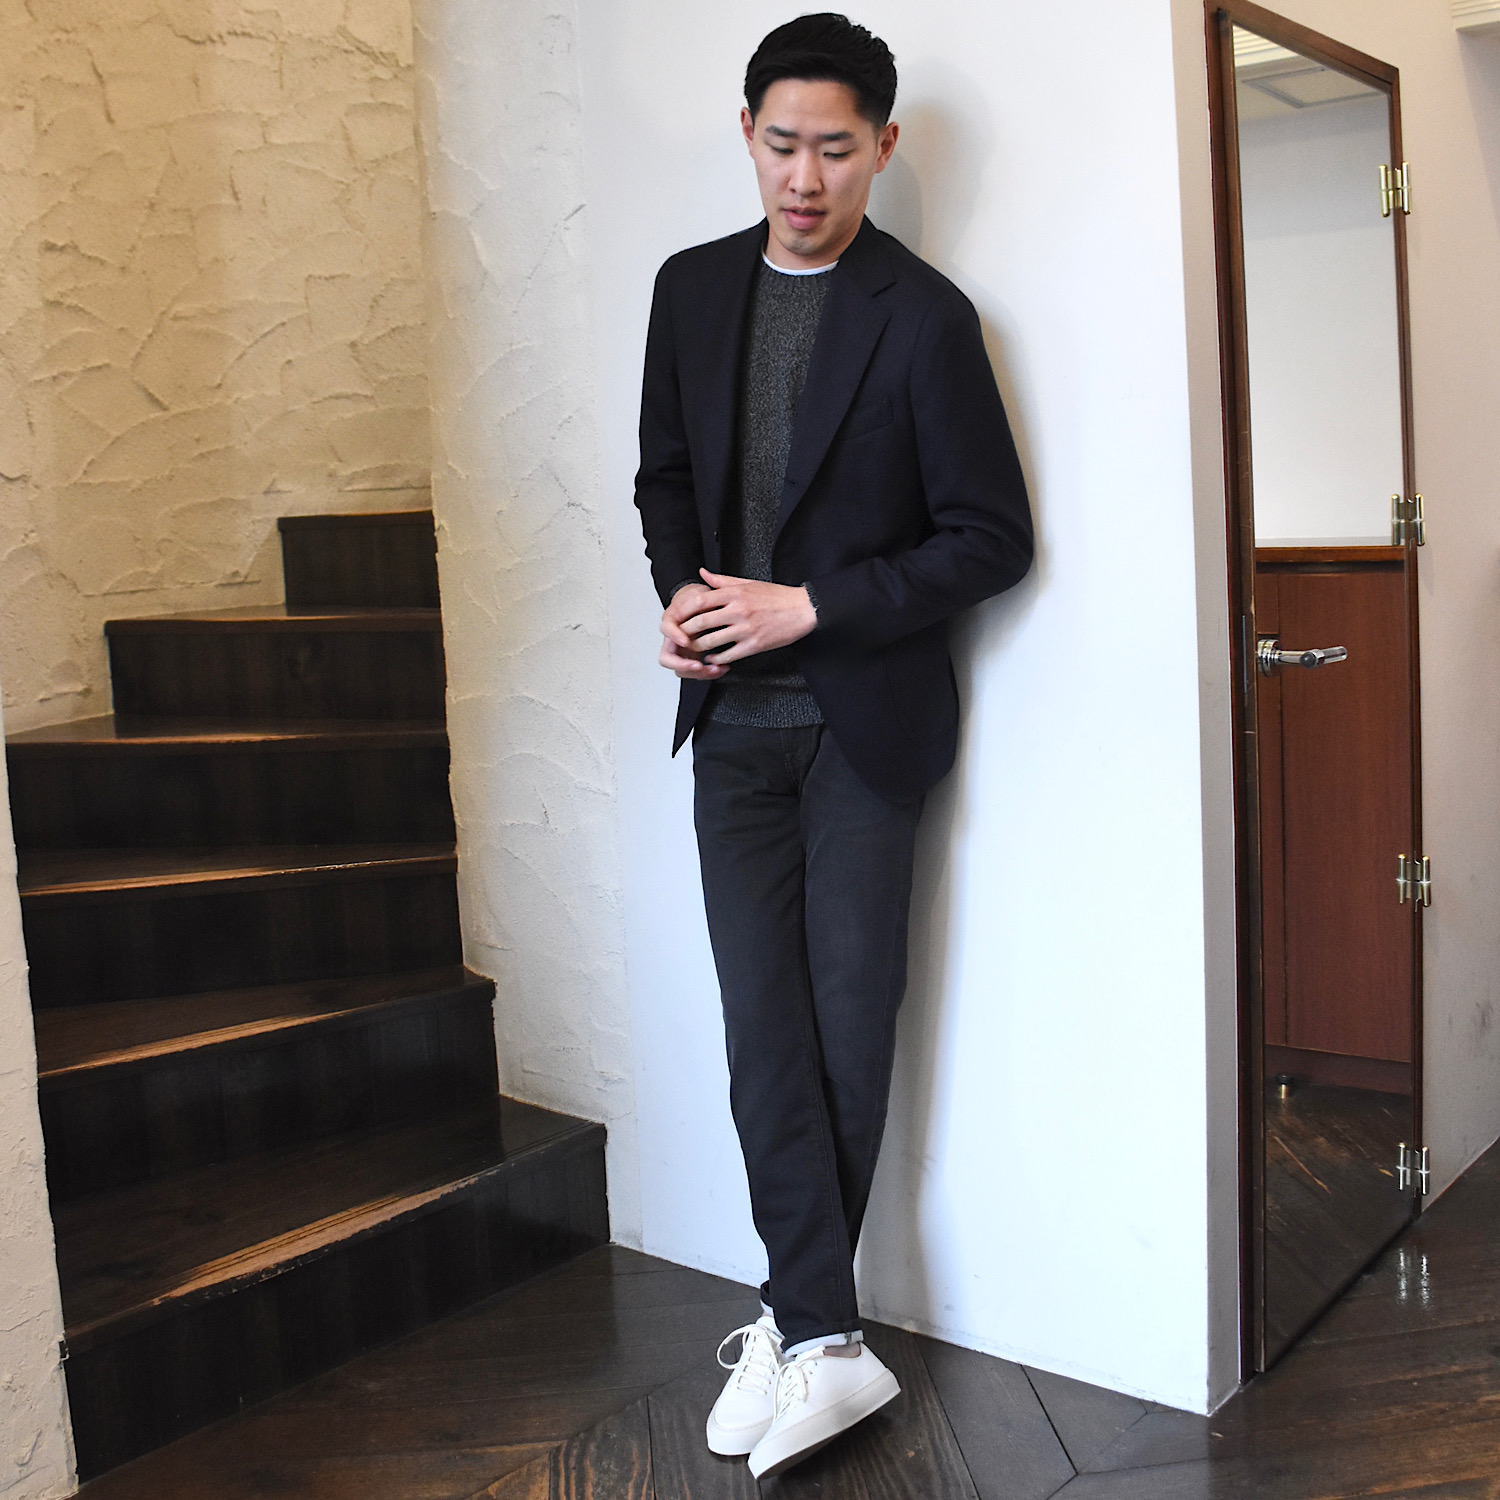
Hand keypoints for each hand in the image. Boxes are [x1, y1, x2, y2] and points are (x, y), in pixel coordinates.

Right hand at [659, 583, 728, 679]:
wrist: (706, 605)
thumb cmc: (700, 600)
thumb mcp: (699, 595)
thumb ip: (697, 600)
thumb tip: (700, 606)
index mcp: (673, 622)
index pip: (666, 630)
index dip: (674, 636)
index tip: (686, 640)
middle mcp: (674, 639)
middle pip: (668, 659)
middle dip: (684, 665)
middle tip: (699, 665)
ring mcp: (683, 651)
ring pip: (682, 670)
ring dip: (698, 673)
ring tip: (716, 668)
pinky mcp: (694, 659)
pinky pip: (697, 671)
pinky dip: (709, 672)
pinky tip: (721, 668)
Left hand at [679, 568, 816, 664]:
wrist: (802, 609)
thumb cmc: (777, 597)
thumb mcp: (748, 583)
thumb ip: (722, 580)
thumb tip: (702, 574)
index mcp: (735, 593)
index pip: (699, 601)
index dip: (684, 611)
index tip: (678, 617)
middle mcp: (738, 610)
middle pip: (700, 623)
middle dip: (686, 632)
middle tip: (680, 637)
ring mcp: (745, 629)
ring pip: (711, 642)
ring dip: (698, 648)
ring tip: (693, 649)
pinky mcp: (754, 645)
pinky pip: (728, 655)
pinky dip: (716, 658)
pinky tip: (712, 658)